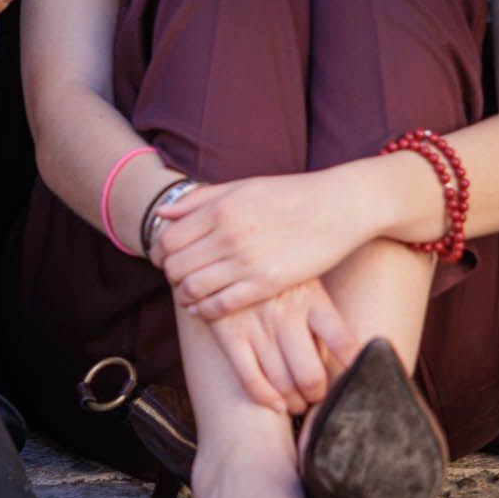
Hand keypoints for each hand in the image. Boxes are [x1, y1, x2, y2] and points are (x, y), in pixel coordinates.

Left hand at [155, 168, 381, 319]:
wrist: (338, 207)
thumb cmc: (290, 195)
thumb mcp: (242, 186)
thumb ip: (200, 200)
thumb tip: (163, 213)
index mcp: (220, 208)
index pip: (169, 240)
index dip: (160, 253)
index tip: (164, 259)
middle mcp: (228, 234)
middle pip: (176, 266)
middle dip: (170, 275)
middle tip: (176, 278)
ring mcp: (247, 261)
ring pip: (193, 288)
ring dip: (185, 295)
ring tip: (189, 294)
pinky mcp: (266, 283)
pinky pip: (220, 305)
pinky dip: (205, 310)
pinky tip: (205, 308)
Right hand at [200, 278, 355, 417]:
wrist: (223, 242)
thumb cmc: (274, 263)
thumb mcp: (306, 274)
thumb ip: (320, 312)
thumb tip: (336, 359)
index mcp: (313, 297)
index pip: (344, 343)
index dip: (352, 372)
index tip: (353, 384)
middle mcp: (286, 312)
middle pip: (311, 376)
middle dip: (317, 396)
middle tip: (317, 397)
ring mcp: (256, 324)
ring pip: (282, 384)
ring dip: (294, 403)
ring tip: (297, 402)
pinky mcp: (228, 331)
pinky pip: (249, 378)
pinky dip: (266, 398)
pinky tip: (275, 404)